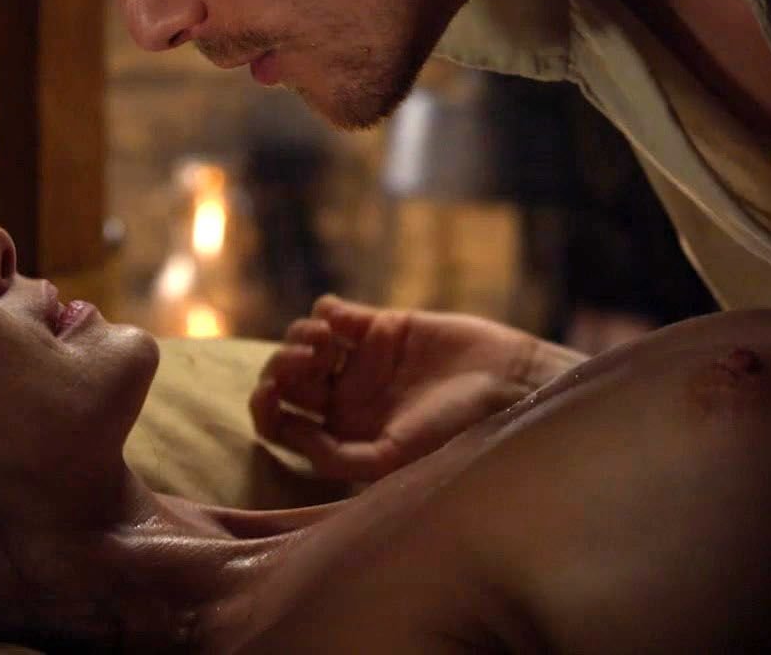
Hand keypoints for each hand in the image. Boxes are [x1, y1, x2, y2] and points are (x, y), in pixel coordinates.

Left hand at [249, 295, 582, 482]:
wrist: (506, 384)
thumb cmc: (454, 430)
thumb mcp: (393, 458)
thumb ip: (338, 457)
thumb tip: (292, 433)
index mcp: (344, 434)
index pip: (282, 422)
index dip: (265, 408)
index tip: (270, 392)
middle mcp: (348, 398)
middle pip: (286, 379)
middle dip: (281, 367)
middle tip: (306, 362)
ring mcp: (362, 360)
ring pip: (304, 342)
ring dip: (300, 336)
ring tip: (326, 341)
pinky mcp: (382, 325)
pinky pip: (333, 313)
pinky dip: (323, 312)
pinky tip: (339, 321)